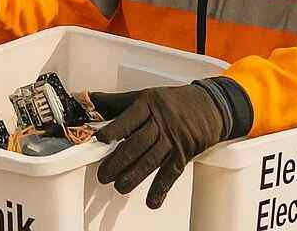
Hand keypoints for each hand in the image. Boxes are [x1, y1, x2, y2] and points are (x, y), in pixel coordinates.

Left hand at [92, 81, 235, 208]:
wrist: (209, 106)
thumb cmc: (171, 101)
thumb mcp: (144, 95)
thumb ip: (115, 102)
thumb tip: (87, 99)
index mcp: (148, 105)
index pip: (129, 118)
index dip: (115, 129)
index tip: (100, 139)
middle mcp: (160, 123)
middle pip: (137, 143)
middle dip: (119, 161)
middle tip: (103, 174)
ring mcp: (173, 140)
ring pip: (152, 160)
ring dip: (135, 176)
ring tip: (119, 187)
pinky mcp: (184, 154)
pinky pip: (172, 173)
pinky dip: (161, 188)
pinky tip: (152, 201)